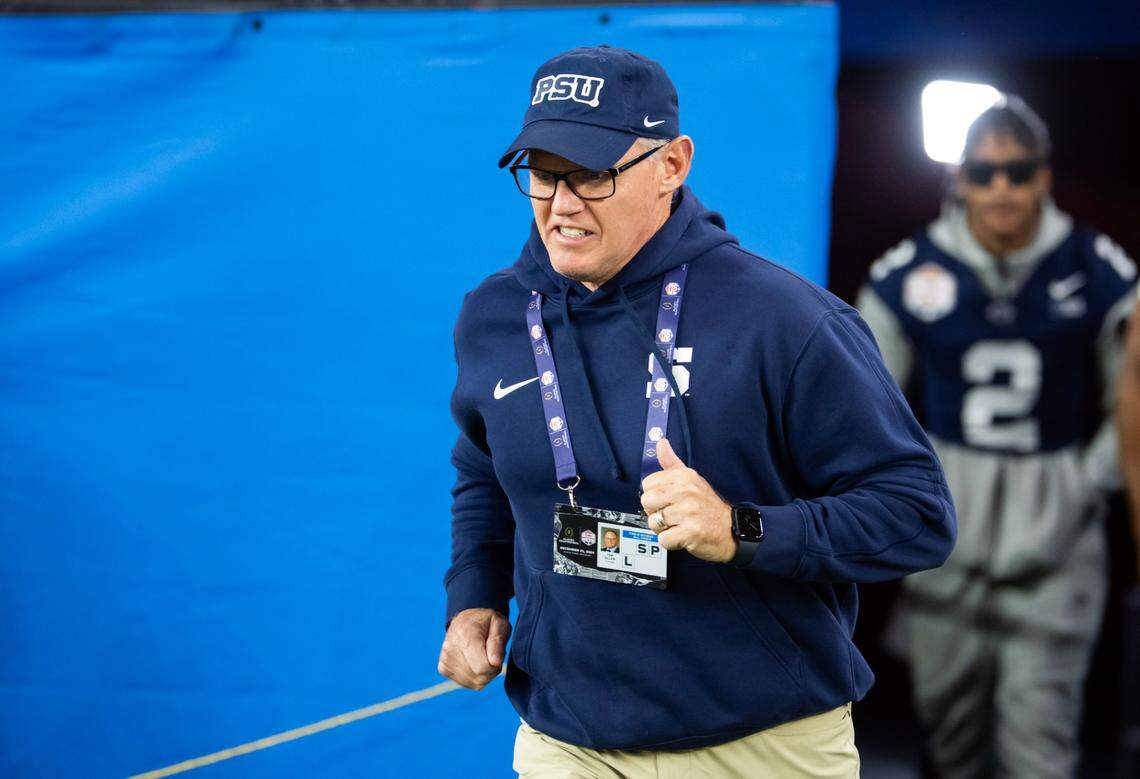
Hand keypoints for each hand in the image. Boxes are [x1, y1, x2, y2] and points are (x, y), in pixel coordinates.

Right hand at [437, 608, 510, 689]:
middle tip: (492, 655)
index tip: (496, 654)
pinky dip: (475, 677)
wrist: (466, 620)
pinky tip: (475, 663)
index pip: (482, 667)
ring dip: (484, 675)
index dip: (495, 665)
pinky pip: (467, 683)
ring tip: (484, 657)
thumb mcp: (499, 624)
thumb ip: (498, 642)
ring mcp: (445, 660)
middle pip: (479, 676)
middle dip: (491, 670)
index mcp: (465, 634)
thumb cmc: (486, 622)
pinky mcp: (443, 669)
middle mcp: (450, 648)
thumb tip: (495, 662)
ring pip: (474, 683)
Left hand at [640, 438, 736, 562]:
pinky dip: (671, 542)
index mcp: (685, 477)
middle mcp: (687, 492)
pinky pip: (663, 539)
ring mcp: (689, 512)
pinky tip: (682, 536)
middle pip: (646, 502)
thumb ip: (672, 462)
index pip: (648, 483)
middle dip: (655, 512)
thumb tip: (660, 442)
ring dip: (664, 529)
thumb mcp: (692, 480)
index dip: (654, 495)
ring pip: (653, 522)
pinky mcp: (690, 532)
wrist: (732, 531)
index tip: (668, 500)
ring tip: (679, 525)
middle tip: (673, 515)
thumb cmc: (708, 506)